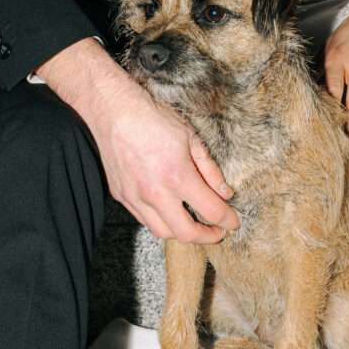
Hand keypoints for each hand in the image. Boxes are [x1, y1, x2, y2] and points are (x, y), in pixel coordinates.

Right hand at [37, 38, 239, 242]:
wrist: (114, 111)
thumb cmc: (153, 119)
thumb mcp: (191, 138)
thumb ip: (209, 170)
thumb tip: (224, 193)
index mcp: (177, 176)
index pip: (211, 210)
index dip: (228, 220)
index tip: (234, 222)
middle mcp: (155, 192)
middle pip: (186, 233)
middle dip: (207, 237)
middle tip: (217, 232)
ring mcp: (135, 197)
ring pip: (162, 231)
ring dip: (181, 232)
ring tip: (192, 222)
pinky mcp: (121, 196)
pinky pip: (144, 219)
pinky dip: (160, 220)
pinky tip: (169, 210)